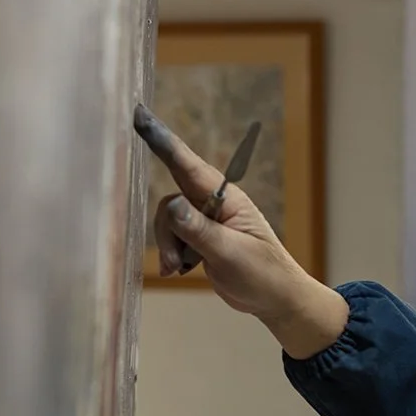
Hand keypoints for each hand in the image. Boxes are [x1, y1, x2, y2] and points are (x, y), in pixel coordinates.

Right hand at [134, 106, 346, 355]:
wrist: (276, 299)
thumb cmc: (263, 273)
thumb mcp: (230, 252)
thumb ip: (198, 230)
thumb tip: (171, 206)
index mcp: (225, 197)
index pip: (187, 164)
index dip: (161, 139)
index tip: (139, 115)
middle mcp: (213, 202)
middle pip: (170, 201)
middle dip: (167, 232)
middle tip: (174, 263)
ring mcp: (206, 219)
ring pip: (168, 222)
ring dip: (169, 247)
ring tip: (180, 269)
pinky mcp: (200, 236)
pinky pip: (172, 236)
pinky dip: (172, 254)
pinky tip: (181, 269)